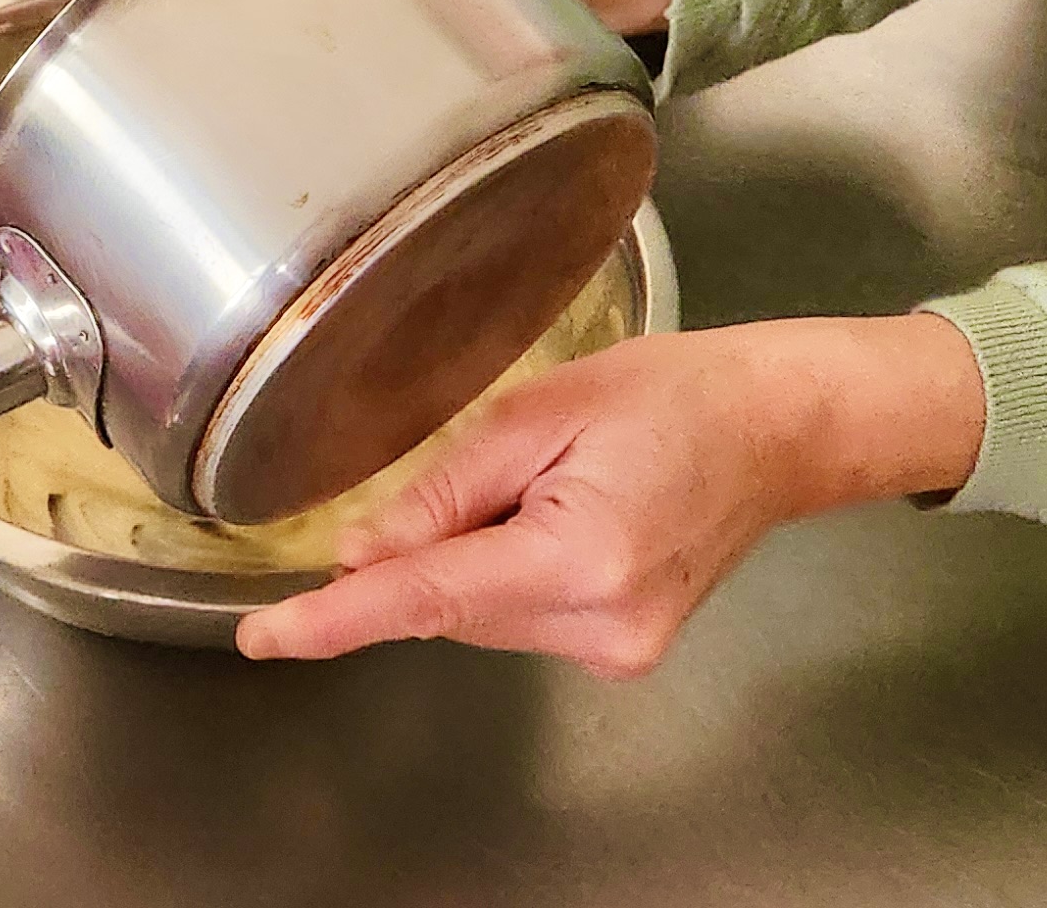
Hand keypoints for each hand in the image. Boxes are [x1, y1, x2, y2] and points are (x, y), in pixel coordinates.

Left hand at [233, 318, 983, 676]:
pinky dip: (512, 569)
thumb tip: (362, 553)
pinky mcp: (622, 651)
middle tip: (511, 463)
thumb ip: (446, 487)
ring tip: (557, 480)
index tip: (266, 637)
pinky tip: (566, 513)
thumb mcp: (543, 409)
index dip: (335, 619)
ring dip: (479, 553)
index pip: (425, 597)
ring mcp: (617, 648)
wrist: (780, 427)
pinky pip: (520, 616)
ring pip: (480, 612)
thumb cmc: (677, 395)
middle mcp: (600, 622)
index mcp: (579, 555)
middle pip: (450, 603)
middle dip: (440, 540)